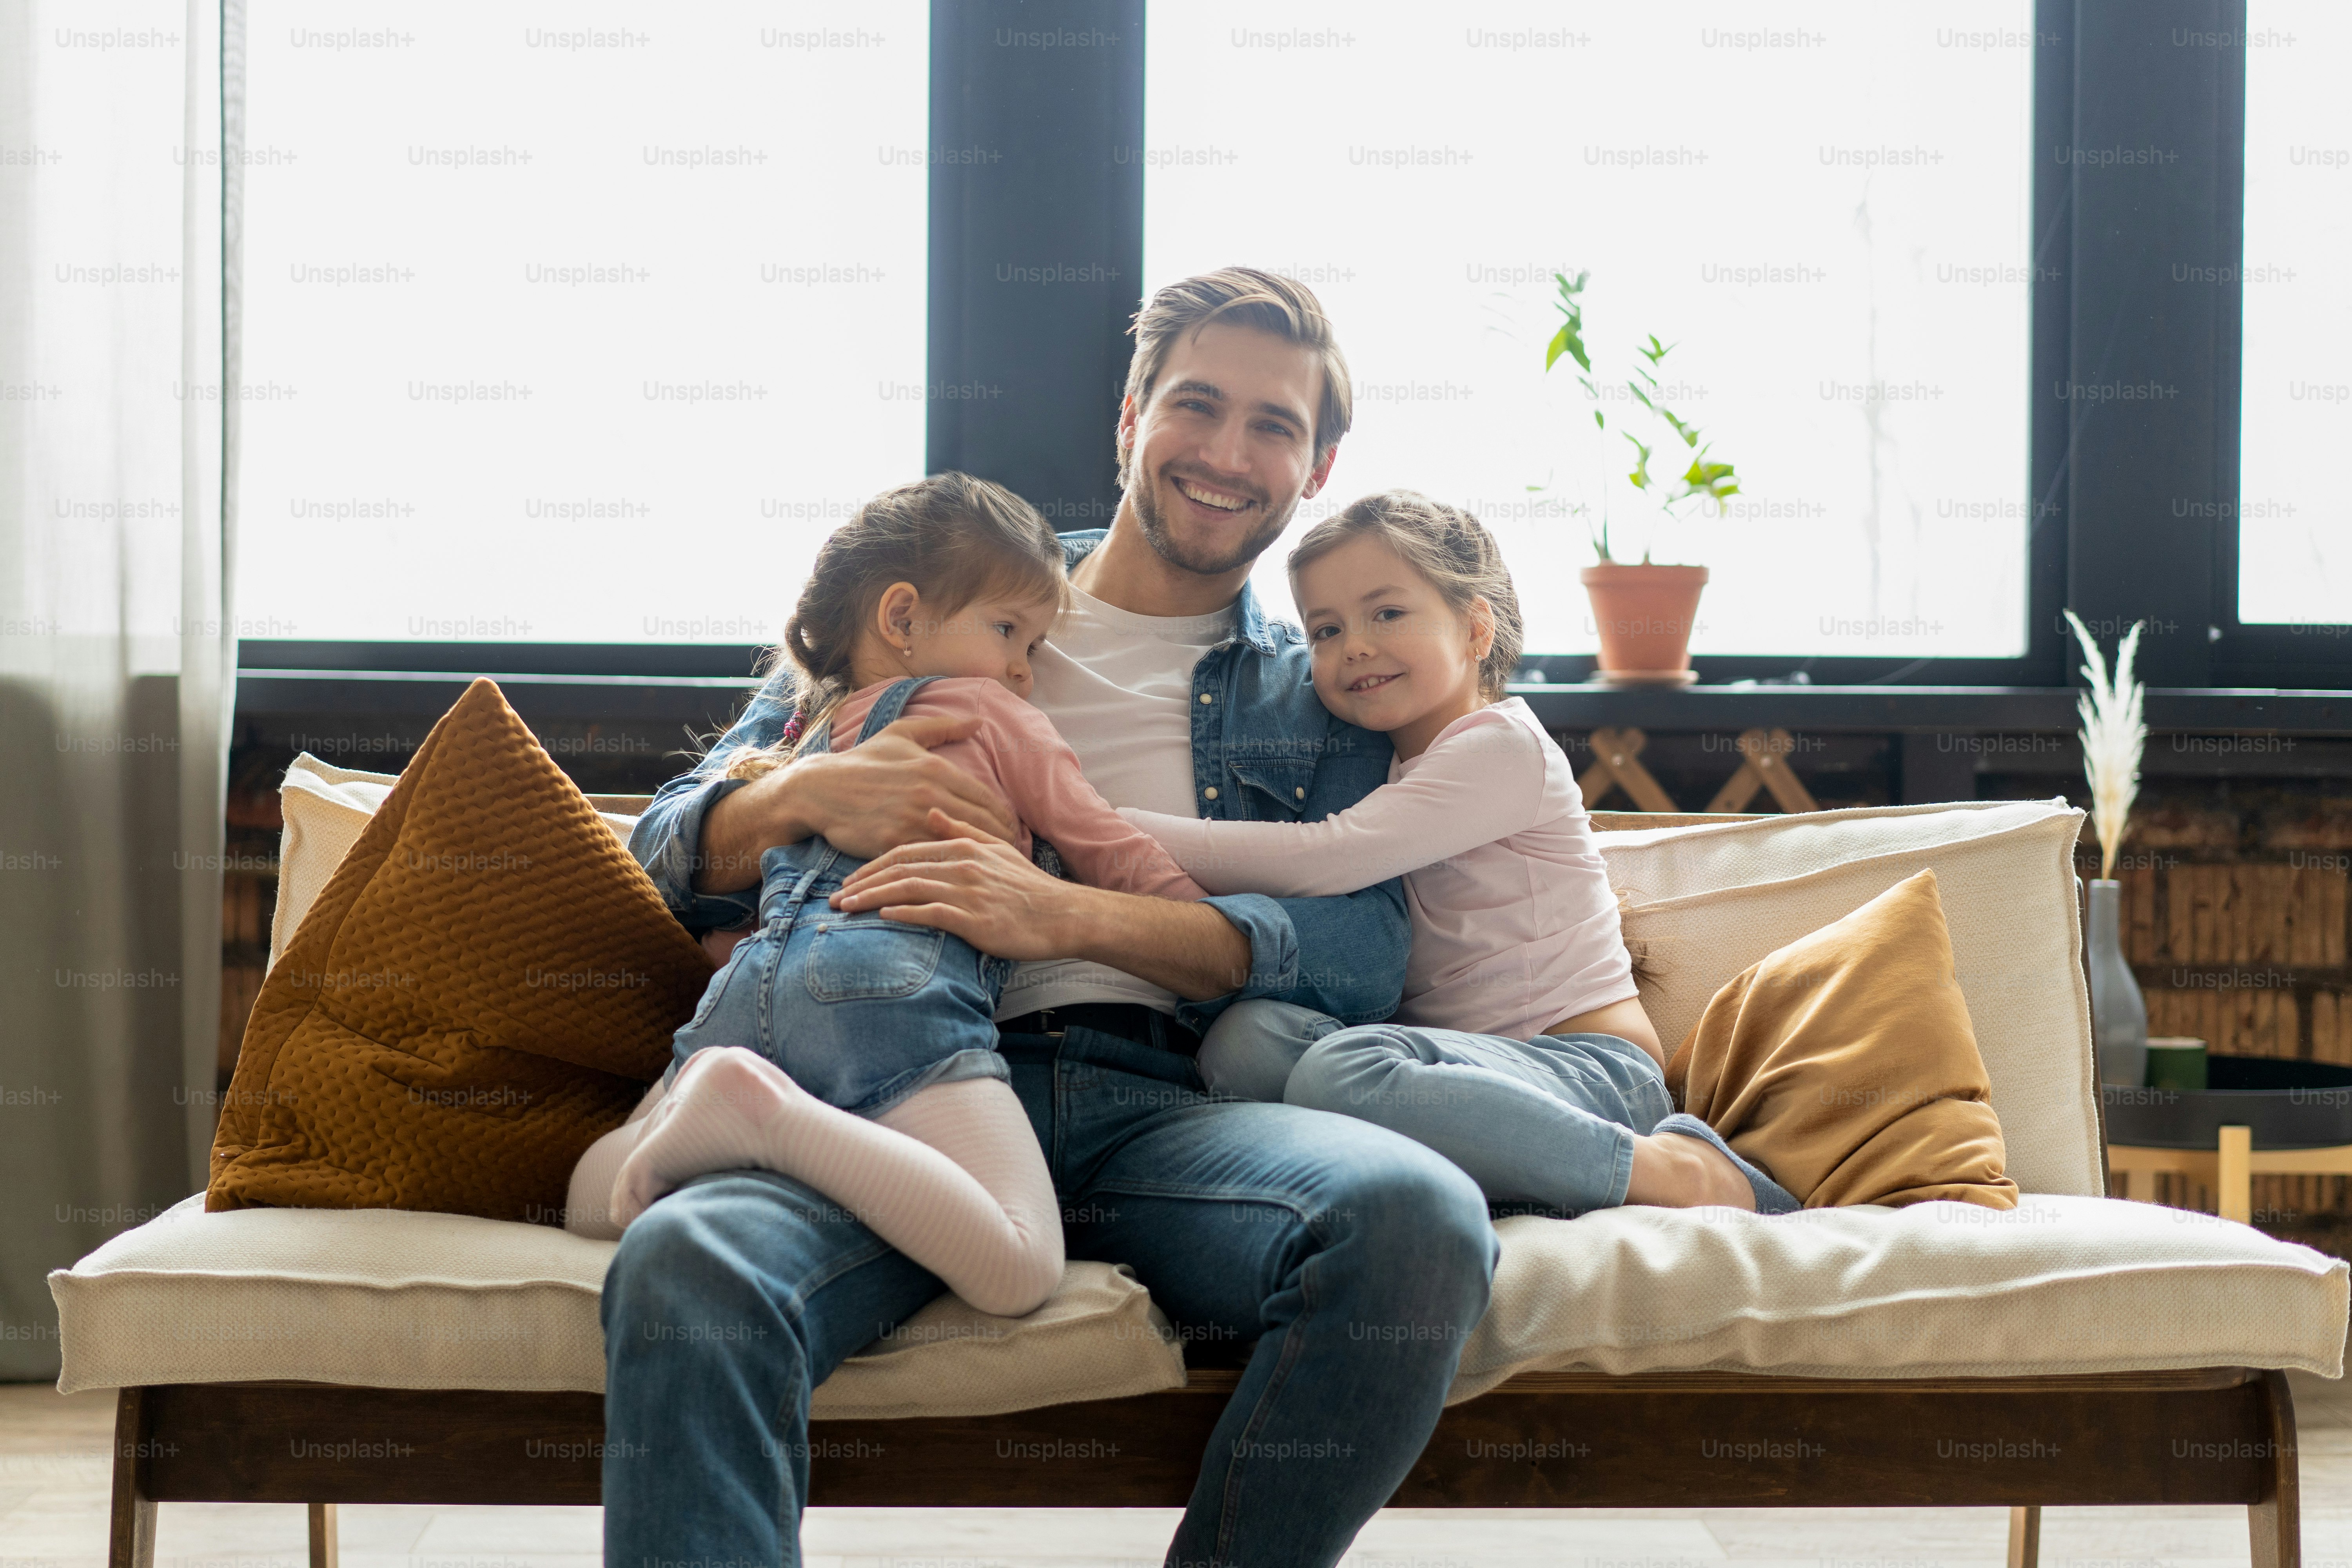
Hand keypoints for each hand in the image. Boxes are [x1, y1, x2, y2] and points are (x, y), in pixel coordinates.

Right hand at [693, 715, 1016, 890]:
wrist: (820, 789)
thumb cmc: (864, 761)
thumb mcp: (902, 734)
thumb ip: (943, 726)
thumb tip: (979, 721)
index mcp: (937, 769)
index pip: (989, 800)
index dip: (1008, 821)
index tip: (1017, 833)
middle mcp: (930, 793)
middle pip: (984, 825)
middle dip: (1005, 844)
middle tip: (1015, 858)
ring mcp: (912, 819)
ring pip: (962, 844)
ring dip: (982, 860)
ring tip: (996, 873)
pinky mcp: (894, 841)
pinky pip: (931, 858)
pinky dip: (949, 868)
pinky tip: (961, 878)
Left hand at [832, 809, 1253, 999]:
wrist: (1062, 916)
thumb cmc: (1026, 889)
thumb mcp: (996, 850)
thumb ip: (963, 829)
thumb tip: (934, 811)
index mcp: (963, 845)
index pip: (906, 849)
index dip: (873, 863)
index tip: (850, 878)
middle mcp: (961, 862)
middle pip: (899, 867)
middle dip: (862, 881)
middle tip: (835, 897)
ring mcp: (967, 889)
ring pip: (908, 888)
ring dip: (872, 898)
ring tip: (846, 910)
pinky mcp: (974, 917)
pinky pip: (930, 913)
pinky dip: (903, 913)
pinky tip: (882, 917)